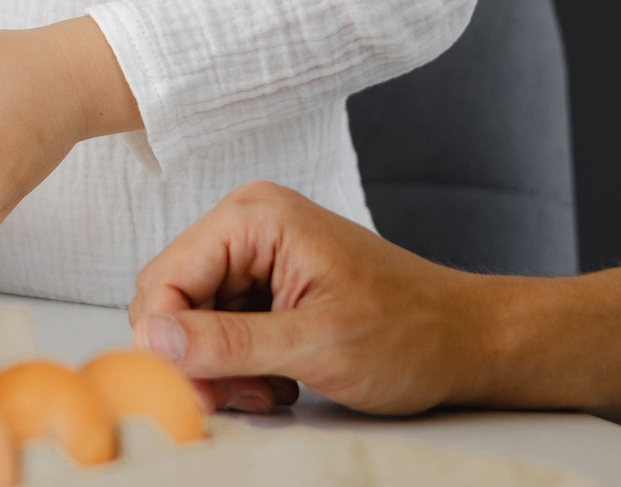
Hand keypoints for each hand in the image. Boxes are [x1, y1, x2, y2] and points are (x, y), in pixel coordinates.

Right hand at [128, 182, 492, 416]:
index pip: (166, 277)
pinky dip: (238, 366)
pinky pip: (220, 329)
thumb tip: (154, 342)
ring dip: (218, 368)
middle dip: (192, 359)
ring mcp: (257, 255)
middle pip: (172, 298)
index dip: (164, 342)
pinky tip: (276, 384)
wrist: (465, 341)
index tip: (187, 394)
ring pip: (192, 321)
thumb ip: (229, 342)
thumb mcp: (315, 345)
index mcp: (254, 218)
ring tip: (267, 392)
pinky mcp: (267, 285)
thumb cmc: (409, 333)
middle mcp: (247, 226)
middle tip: (230, 401)